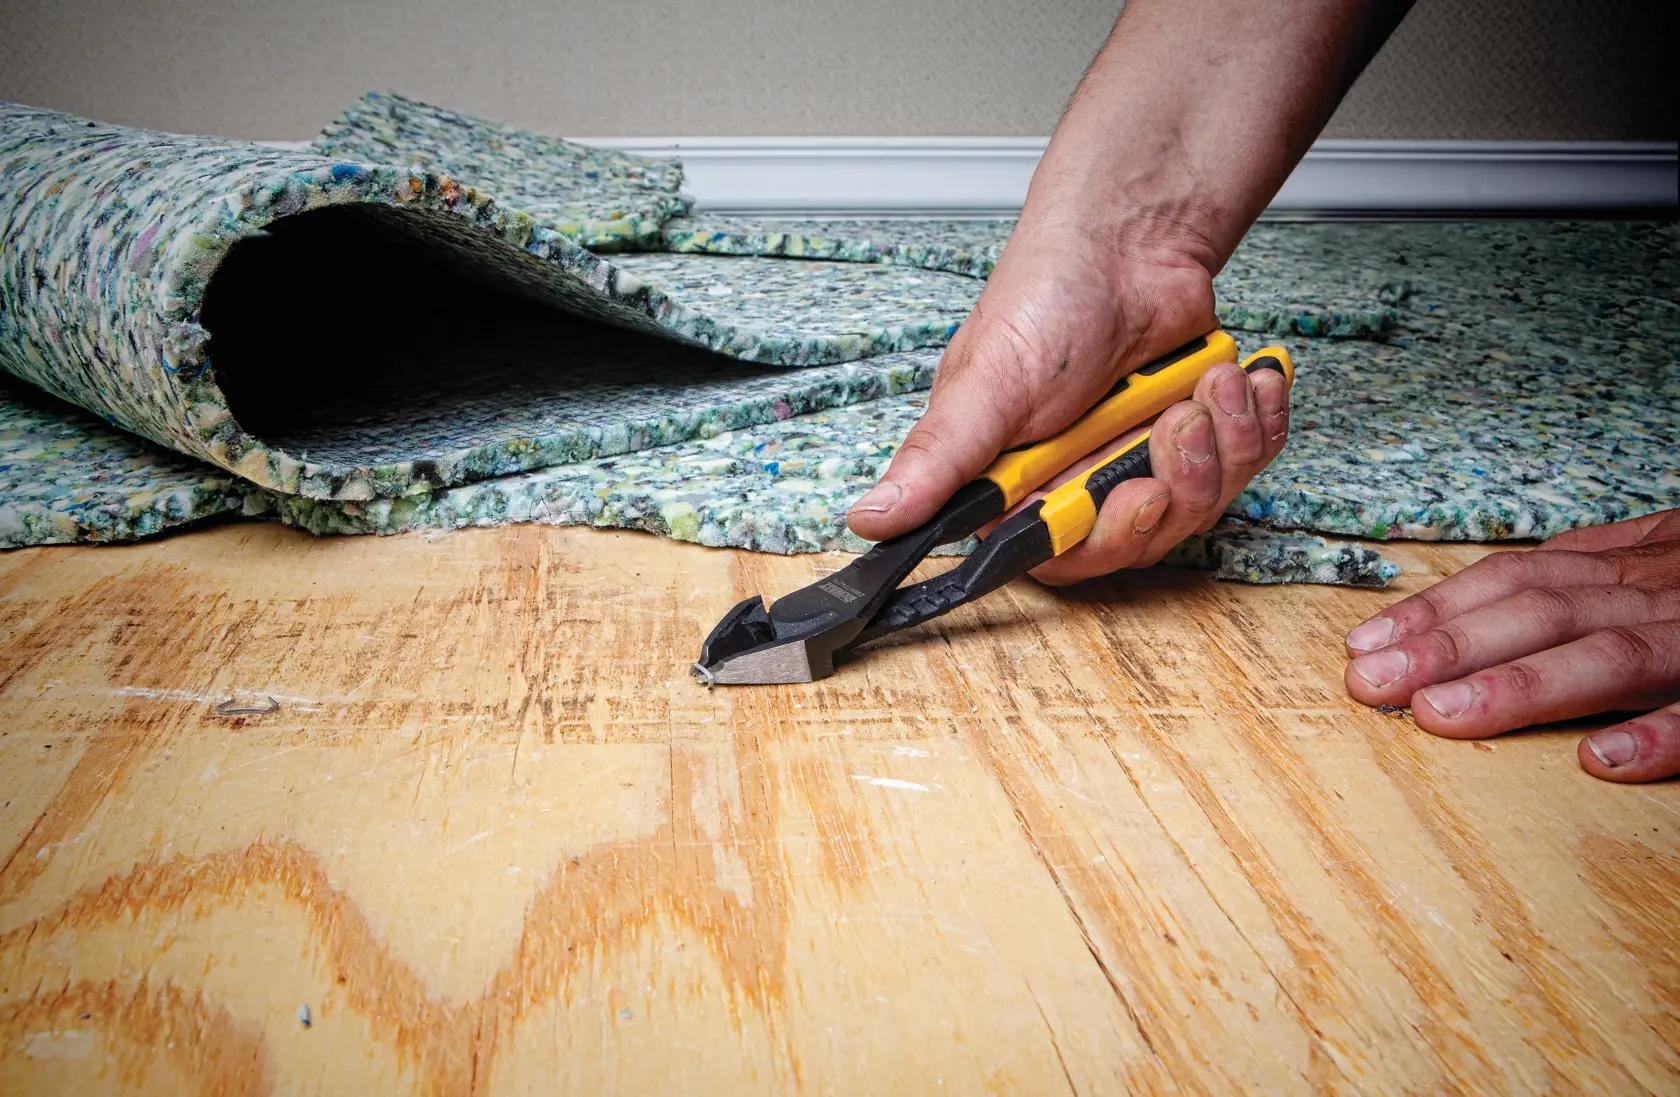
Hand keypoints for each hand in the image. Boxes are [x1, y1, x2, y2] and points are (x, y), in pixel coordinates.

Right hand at [846, 220, 1290, 584]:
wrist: (1128, 237)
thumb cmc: (1048, 298)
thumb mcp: (986, 384)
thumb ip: (937, 460)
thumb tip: (870, 519)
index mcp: (1018, 483)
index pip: (1062, 557)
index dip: (1108, 539)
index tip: (1133, 497)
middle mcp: (1078, 480)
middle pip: (1145, 537)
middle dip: (1179, 482)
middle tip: (1176, 424)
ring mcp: (1140, 458)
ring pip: (1203, 504)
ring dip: (1222, 443)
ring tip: (1208, 386)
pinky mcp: (1195, 436)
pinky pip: (1245, 464)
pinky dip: (1257, 422)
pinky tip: (1243, 383)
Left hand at [1343, 509, 1679, 781]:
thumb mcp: (1656, 562)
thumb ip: (1584, 579)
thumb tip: (1488, 598)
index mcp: (1623, 569)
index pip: (1513, 579)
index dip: (1436, 610)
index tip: (1362, 645)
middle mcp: (1653, 592)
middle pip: (1541, 613)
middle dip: (1449, 645)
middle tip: (1370, 682)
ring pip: (1609, 653)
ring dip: (1520, 685)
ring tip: (1439, 714)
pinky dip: (1658, 732)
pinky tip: (1600, 759)